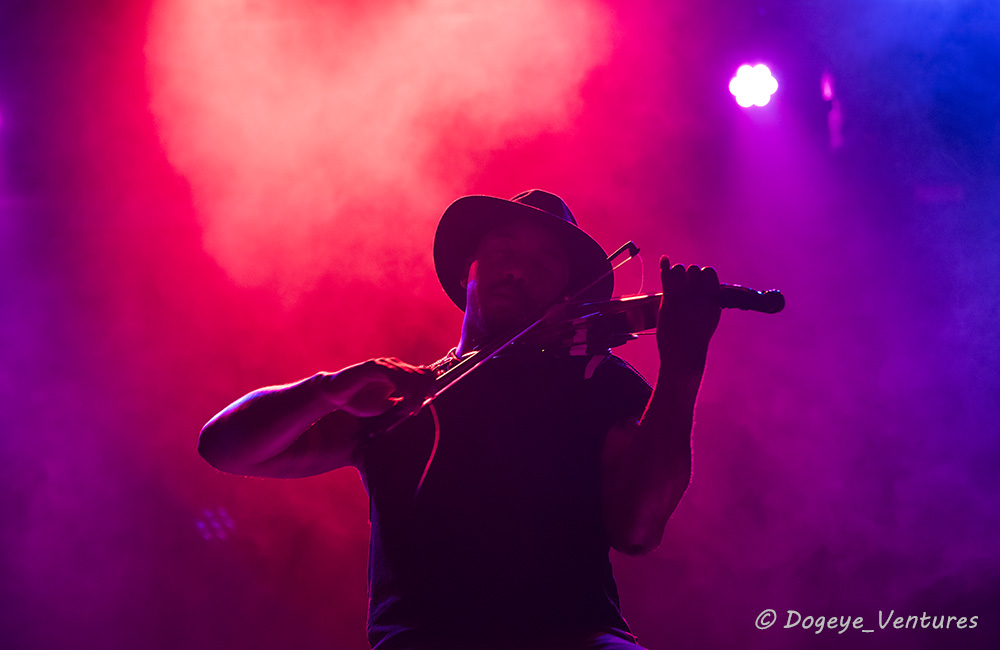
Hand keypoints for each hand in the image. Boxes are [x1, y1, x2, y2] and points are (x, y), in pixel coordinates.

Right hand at [322, 358, 435, 417]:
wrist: (336, 397)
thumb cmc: (359, 401)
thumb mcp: (386, 406)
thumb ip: (401, 403)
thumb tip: (419, 404)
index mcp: (399, 374)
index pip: (424, 373)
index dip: (431, 384)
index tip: (431, 398)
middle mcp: (394, 366)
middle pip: (420, 373)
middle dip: (424, 391)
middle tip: (417, 409)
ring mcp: (384, 365)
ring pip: (409, 374)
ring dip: (414, 393)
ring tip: (410, 408)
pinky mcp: (373, 366)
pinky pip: (393, 374)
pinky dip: (401, 387)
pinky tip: (401, 398)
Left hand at [657, 256, 720, 372]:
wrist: (684, 354)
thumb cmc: (695, 336)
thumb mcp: (709, 315)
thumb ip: (708, 296)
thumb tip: (705, 277)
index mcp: (714, 298)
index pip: (708, 272)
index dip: (700, 274)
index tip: (694, 284)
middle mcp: (701, 295)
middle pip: (693, 269)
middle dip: (686, 274)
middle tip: (681, 288)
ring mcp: (686, 297)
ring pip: (679, 269)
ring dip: (674, 273)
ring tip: (672, 285)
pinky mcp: (670, 301)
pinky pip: (666, 276)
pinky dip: (664, 266)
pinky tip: (663, 261)